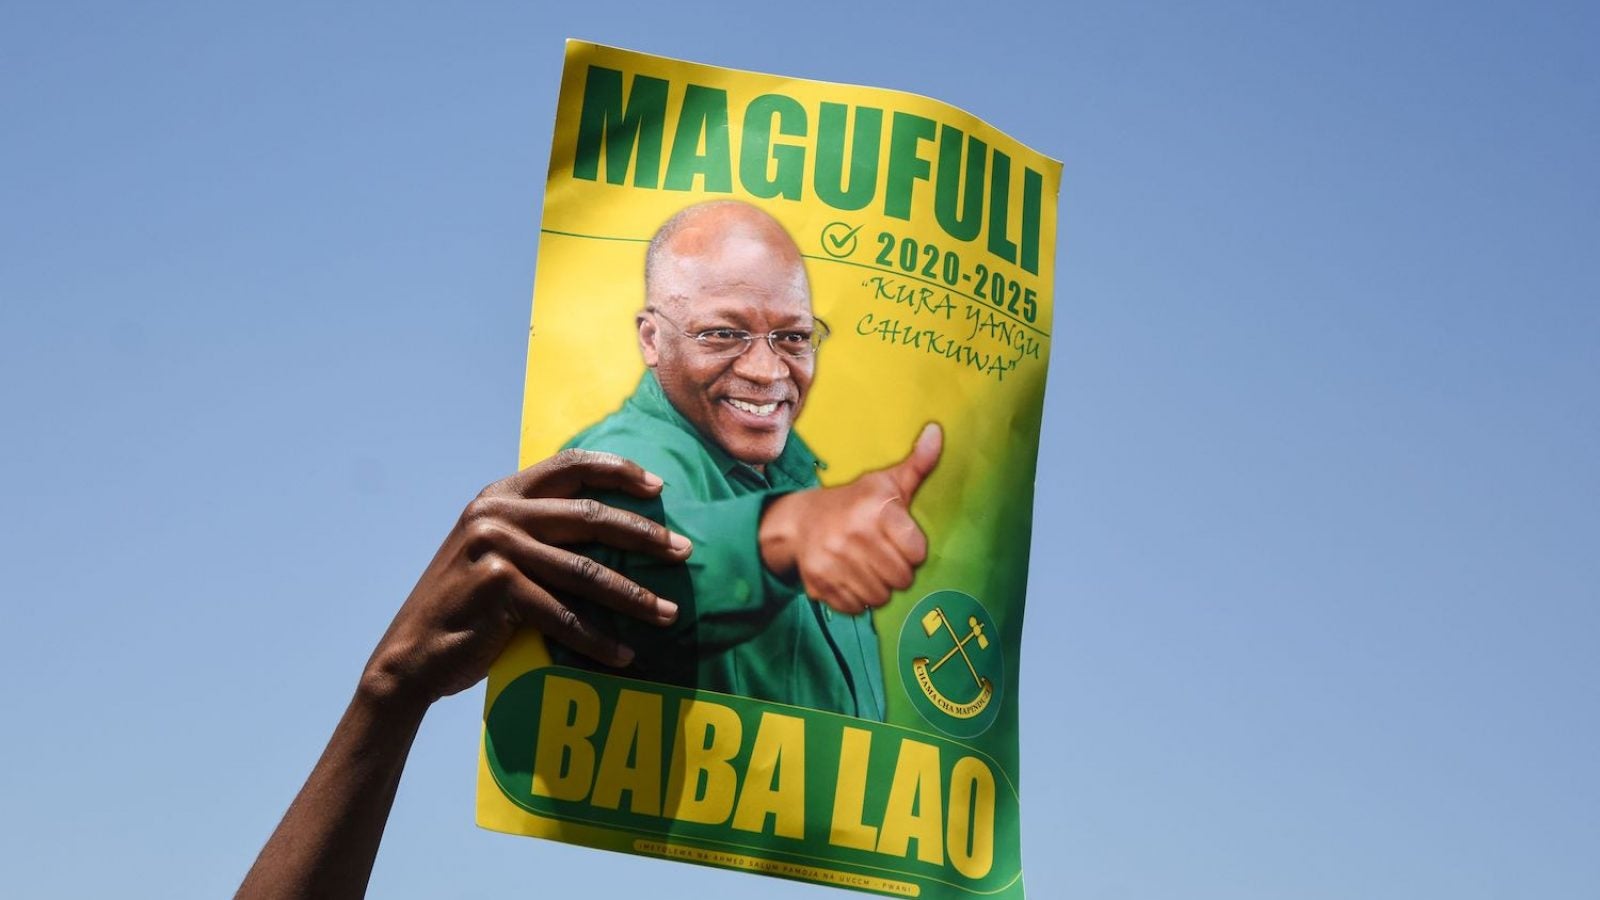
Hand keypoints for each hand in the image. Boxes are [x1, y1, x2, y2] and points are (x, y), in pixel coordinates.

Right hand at [359, 448, 691, 708]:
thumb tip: (613, 529)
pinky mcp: (499, 586)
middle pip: (590, 516)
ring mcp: (496, 547)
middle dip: (644, 535)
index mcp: (499, 495)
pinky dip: (598, 640)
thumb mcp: (496, 550)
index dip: (618, 471)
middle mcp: (496, 513)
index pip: (570, 465)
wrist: (412, 653)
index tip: (659, 488)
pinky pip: (564, 616)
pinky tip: (625, 655)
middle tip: (683, 552)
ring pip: (586, 571)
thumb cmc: (467, 606)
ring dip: (634, 596)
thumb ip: (537, 530)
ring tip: (668, 612)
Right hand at [759, 423, 941, 613]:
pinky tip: (849, 577)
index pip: (917, 554)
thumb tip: (936, 432)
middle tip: (882, 556)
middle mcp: (853, 534)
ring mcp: (834, 560)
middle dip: (896, 571)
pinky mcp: (820, 583)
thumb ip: (918, 464)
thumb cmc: (853, 503)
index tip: (899, 540)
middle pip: (901, 579)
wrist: (798, 522)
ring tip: (866, 567)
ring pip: (880, 597)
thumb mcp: (886, 482)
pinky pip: (856, 607)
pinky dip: (856, 599)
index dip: (912, 550)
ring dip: (878, 587)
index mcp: (875, 509)